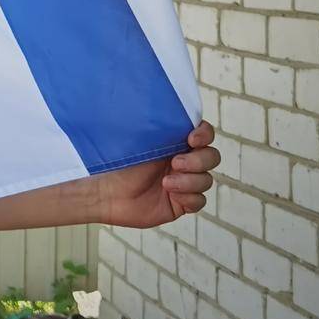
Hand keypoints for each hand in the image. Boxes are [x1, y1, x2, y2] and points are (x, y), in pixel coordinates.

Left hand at [96, 121, 219, 228]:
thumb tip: (180, 115)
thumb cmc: (119, 161)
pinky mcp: (180, 203)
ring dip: (190, 181)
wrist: (106, 191)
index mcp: (174, 140)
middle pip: (212, 157)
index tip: (192, 138)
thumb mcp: (141, 139)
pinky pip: (199, 201)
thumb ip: (163, 127)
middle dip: (198, 160)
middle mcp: (182, 160)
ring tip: (166, 183)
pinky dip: (189, 197)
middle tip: (175, 163)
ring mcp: (183, 182)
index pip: (204, 133)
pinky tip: (171, 194)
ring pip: (206, 180)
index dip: (205, 134)